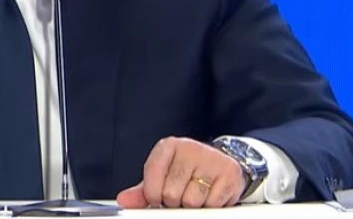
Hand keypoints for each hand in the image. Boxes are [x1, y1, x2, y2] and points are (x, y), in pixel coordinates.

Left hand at [115, 136, 245, 207]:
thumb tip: (123, 200)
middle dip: (175, 202)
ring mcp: (210, 159)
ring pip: (192, 201)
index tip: (159, 197)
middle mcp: (189, 147)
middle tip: (182, 194)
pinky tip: (210, 194)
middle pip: (171, 193)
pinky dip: (210, 206)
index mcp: (168, 146)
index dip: (154, 196)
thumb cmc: (187, 172)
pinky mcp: (228, 172)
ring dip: (193, 206)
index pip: (152, 180)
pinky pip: (212, 204)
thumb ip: (142, 191)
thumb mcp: (162, 177)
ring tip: (196, 193)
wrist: (220, 164)